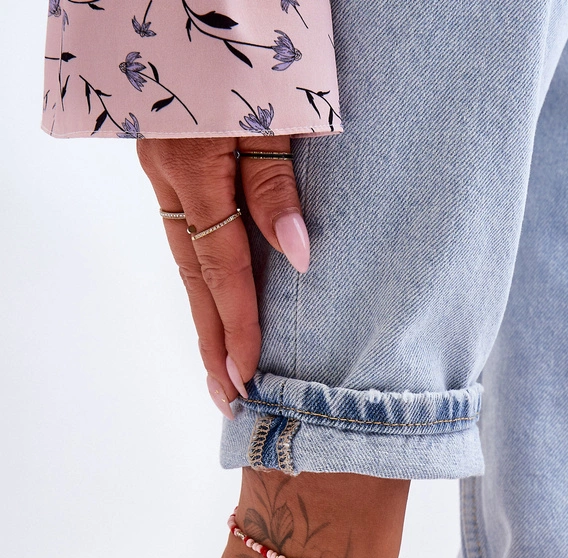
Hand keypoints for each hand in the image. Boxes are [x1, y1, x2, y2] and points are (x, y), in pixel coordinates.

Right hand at [137, 135, 309, 415]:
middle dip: (211, 341)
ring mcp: (161, 161)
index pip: (222, 265)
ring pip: (184, 254)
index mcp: (194, 165)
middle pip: (193, 274)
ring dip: (204, 312)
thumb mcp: (278, 108)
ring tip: (220, 365)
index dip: (237, 324)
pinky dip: (201, 272)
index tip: (249, 375)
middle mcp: (168, 171)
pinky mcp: (168, 150)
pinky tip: (213, 296)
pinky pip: (184, 228)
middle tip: (227, 397)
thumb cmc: (252, 39)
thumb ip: (276, 185)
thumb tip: (295, 257)